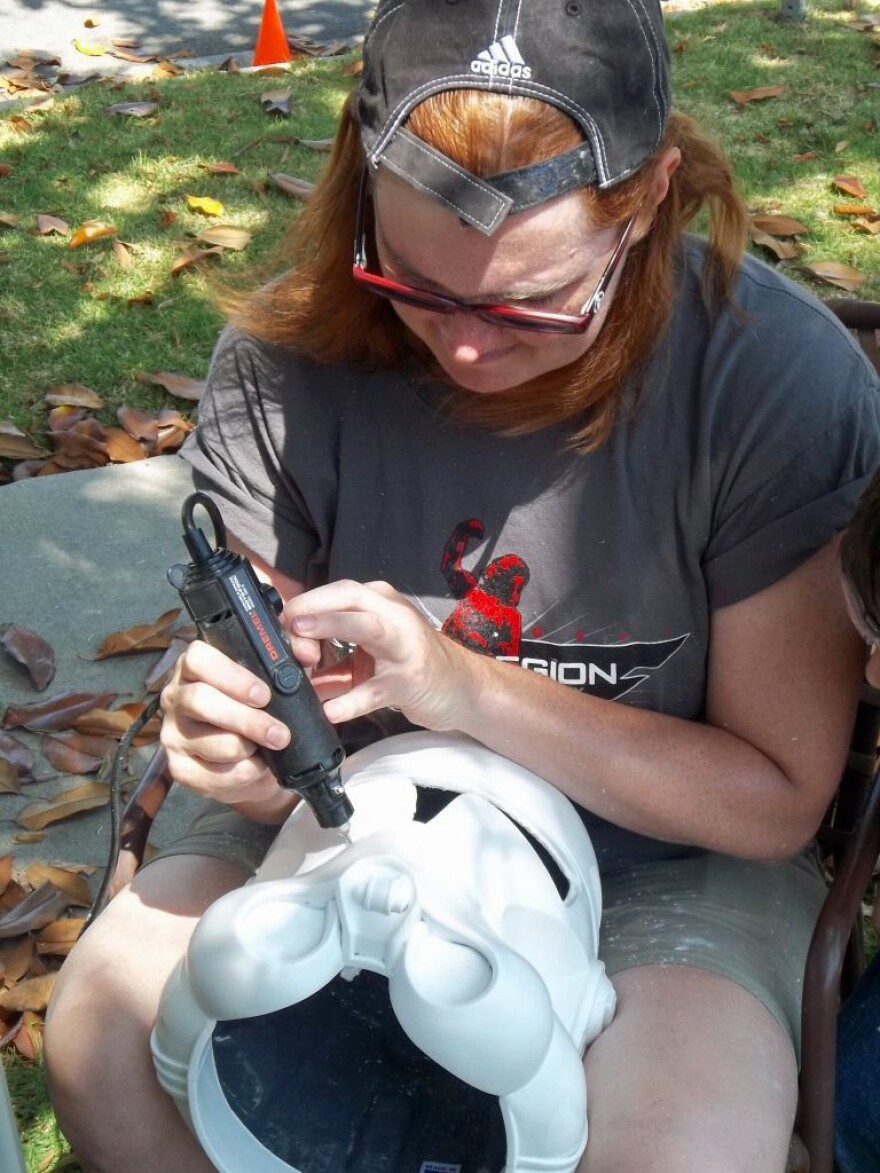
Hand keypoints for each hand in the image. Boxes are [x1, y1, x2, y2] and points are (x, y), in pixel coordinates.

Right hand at [159, 640, 294, 817]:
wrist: (251, 756)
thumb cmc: (260, 707)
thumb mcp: (277, 677)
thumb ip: (293, 655)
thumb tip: (307, 652)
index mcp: (195, 667)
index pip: (198, 659)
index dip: (231, 675)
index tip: (264, 694)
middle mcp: (176, 696)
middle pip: (200, 700)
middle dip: (246, 719)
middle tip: (279, 732)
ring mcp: (173, 733)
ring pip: (208, 741)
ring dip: (247, 749)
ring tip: (272, 748)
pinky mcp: (179, 768)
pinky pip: (209, 774)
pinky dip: (240, 774)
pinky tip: (257, 767)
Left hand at [284, 579, 475, 730]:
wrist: (462, 689)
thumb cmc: (410, 666)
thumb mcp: (368, 660)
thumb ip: (331, 664)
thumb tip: (287, 671)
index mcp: (381, 604)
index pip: (339, 592)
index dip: (307, 603)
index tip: (279, 621)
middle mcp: (394, 616)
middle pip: (350, 598)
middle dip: (315, 608)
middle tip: (286, 623)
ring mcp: (405, 647)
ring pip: (367, 629)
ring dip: (332, 631)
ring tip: (303, 650)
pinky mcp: (410, 682)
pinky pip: (376, 691)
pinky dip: (351, 701)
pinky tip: (330, 711)